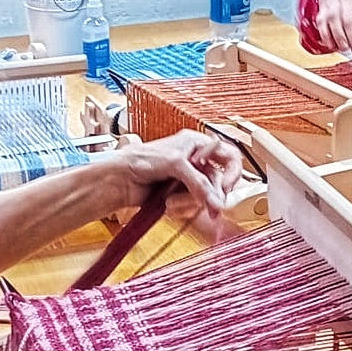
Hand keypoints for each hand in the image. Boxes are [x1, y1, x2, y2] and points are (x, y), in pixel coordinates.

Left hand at [108, 130, 242, 216]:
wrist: (119, 180)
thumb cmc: (140, 159)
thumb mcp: (175, 164)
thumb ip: (199, 182)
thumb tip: (216, 200)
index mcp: (197, 143)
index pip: (229, 156)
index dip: (231, 171)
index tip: (225, 186)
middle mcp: (196, 160)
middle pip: (219, 180)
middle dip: (210, 193)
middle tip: (209, 203)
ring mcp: (188, 179)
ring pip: (207, 196)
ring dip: (190, 202)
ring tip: (173, 201)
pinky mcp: (180, 196)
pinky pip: (193, 206)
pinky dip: (183, 207)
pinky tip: (169, 204)